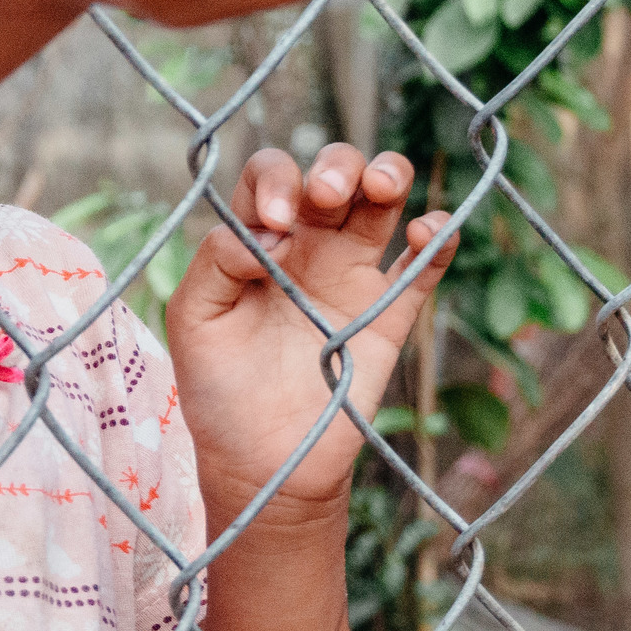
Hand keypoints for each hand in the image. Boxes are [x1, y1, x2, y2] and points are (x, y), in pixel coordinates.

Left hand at [162, 145, 458, 522]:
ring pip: (382, 203)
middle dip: (336, 167)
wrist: (262, 463)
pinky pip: (423, 267)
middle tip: (323, 197)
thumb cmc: (217, 386)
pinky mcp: (389, 317)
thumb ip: (217, 262)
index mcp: (257, 236)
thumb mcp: (193, 318)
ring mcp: (351, 276)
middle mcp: (306, 244)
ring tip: (382, 186)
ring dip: (389, 175)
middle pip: (334, 173)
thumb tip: (268, 230)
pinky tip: (431, 230)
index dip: (276, 180)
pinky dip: (438, 238)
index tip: (274, 223)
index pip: (271, 175)